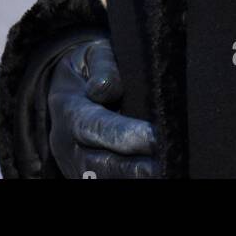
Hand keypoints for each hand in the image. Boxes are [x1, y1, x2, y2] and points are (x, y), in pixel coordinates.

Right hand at [47, 36, 161, 178]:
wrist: (67, 88)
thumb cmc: (89, 67)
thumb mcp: (92, 54)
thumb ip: (102, 65)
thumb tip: (104, 89)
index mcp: (68, 110)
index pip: (96, 127)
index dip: (126, 135)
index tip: (155, 136)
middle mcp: (67, 144)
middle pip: (100, 163)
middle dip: (136, 167)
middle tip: (167, 163)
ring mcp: (75, 166)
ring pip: (103, 178)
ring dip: (135, 177)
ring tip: (167, 171)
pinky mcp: (87, 177)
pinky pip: (108, 181)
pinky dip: (132, 179)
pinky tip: (158, 174)